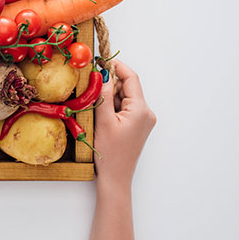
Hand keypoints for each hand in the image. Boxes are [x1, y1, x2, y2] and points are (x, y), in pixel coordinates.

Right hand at [94, 60, 155, 190]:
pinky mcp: (138, 126)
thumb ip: (103, 95)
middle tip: (92, 84)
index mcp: (141, 110)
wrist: (116, 178)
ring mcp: (144, 120)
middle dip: (111, 84)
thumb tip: (101, 74)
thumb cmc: (109, 154)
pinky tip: (102, 115)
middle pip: (129, 87)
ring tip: (96, 107)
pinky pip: (126, 107)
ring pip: (126, 97)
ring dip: (110, 96)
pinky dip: (114, 106)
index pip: (131, 79)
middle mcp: (147, 113)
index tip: (102, 61)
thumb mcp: (102, 121)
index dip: (117, 67)